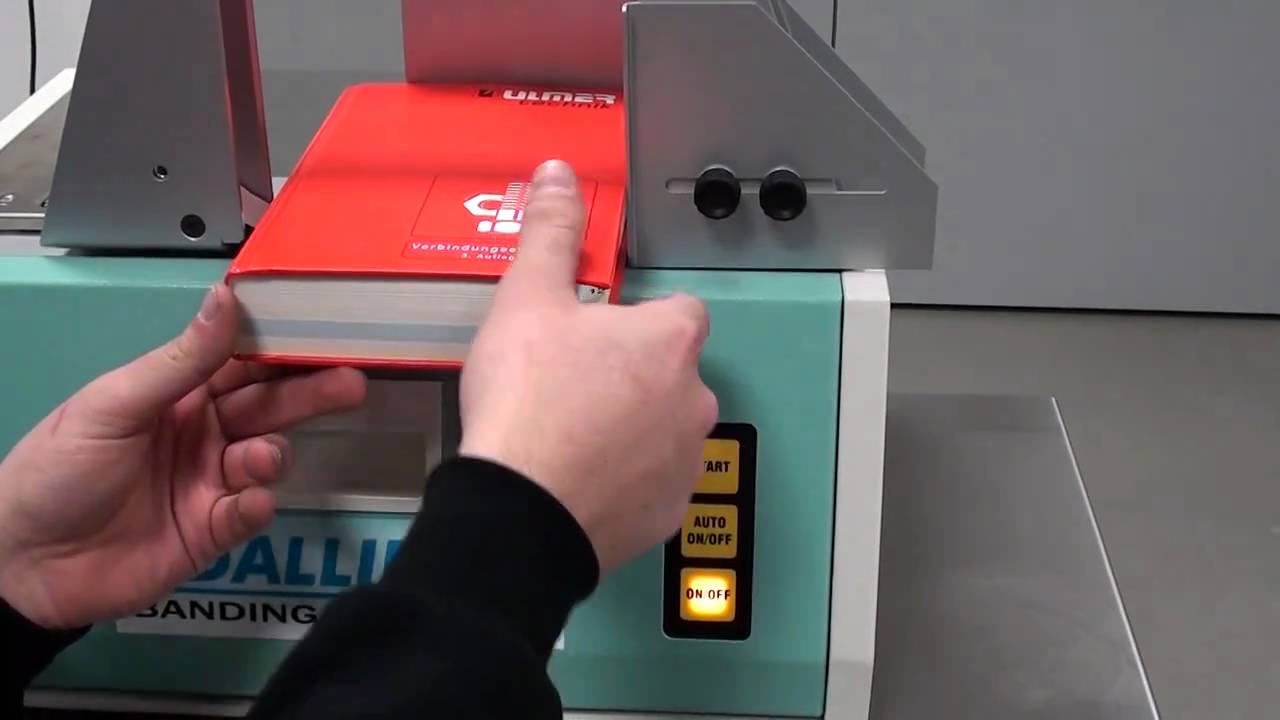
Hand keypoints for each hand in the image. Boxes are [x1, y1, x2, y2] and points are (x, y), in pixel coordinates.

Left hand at [0, 286, 366, 628]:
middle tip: (352, 381)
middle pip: (269, 406)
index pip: (241, 361)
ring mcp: (211, 482)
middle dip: (309, 393)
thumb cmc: (59, 468)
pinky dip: (258, 503)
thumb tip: (227, 296)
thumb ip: (181, 359)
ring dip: (272, 453)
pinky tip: (248, 500)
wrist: (24, 562)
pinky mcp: (214, 531)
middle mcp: (203, 432)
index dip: (281, 344)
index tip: (326, 327)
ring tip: (260, 458)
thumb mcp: (115, 404)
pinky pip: (253, 510)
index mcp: (177, 394)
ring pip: (267, 456)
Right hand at [459, 160, 717, 573]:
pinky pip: (653, 483)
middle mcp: (694, 398)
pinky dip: (626, 479)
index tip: (600, 330)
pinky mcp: (669, 511)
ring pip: (666, 429)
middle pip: (673, 372)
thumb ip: (551, 233)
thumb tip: (559, 176)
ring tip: (570, 433)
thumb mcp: (528, 299)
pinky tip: (580, 478)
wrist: (519, 509)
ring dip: (633, 427)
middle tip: (571, 384)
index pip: (681, 310)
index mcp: (670, 340)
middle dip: (633, 375)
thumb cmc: (528, 401)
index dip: (639, 318)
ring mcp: (686, 459)